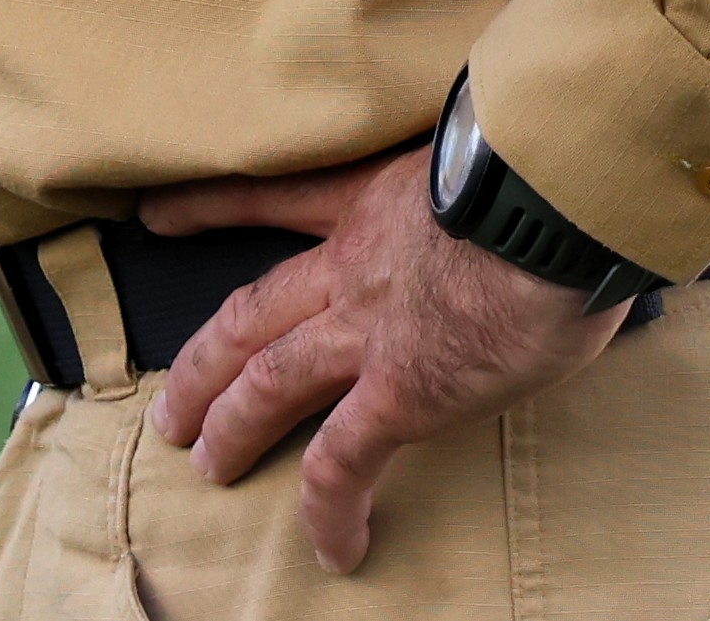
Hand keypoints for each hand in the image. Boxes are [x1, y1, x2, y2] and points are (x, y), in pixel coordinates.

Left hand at [141, 144, 624, 574]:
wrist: (551, 202)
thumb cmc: (543, 171)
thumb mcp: (482, 161)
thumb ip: (467, 192)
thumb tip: (502, 208)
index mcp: (370, 204)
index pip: (275, 200)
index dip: (212, 210)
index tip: (158, 218)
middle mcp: (351, 267)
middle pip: (249, 315)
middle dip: (202, 364)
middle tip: (170, 406)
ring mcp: (367, 332)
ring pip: (269, 382)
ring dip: (231, 426)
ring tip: (204, 463)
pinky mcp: (402, 392)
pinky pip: (347, 461)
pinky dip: (331, 507)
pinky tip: (334, 547)